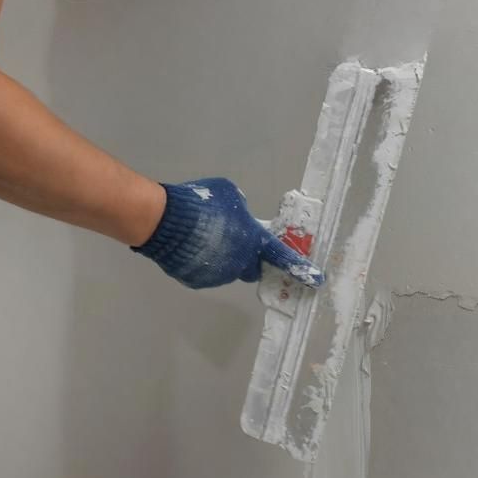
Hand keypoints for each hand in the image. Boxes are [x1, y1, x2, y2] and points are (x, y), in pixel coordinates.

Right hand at [132, 178, 324, 289]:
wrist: (162, 221)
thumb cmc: (200, 203)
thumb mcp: (230, 196)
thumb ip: (240, 211)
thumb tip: (237, 219)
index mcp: (253, 241)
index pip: (282, 256)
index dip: (300, 267)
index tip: (316, 278)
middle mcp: (239, 263)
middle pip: (252, 267)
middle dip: (249, 258)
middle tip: (235, 241)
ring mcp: (217, 275)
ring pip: (227, 269)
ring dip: (223, 258)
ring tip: (203, 238)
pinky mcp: (196, 281)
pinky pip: (206, 272)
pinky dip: (203, 263)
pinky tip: (190, 247)